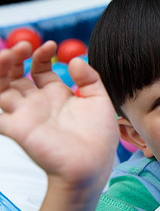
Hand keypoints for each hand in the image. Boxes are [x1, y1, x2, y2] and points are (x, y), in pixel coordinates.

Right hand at [0, 41, 118, 191]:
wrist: (93, 165)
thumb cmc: (98, 138)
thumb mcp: (99, 102)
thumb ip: (90, 79)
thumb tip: (76, 60)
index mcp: (57, 95)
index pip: (39, 69)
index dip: (40, 55)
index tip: (49, 45)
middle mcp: (38, 103)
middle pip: (15, 75)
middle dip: (15, 57)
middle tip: (24, 46)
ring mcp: (26, 115)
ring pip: (1, 88)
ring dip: (0, 70)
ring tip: (7, 54)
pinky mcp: (18, 128)